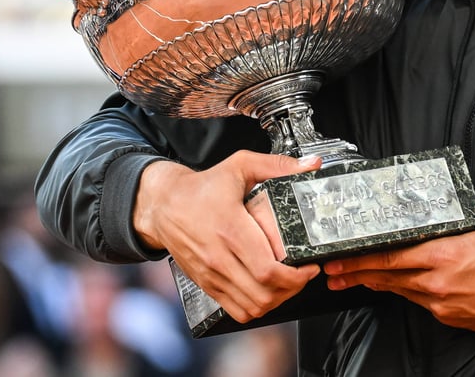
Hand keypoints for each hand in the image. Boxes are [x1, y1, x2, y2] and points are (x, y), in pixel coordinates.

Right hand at [133, 151, 322, 322]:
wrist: (163, 205)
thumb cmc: (201, 188)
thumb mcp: (239, 166)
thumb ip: (277, 165)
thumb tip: (310, 165)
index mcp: (231, 229)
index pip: (268, 270)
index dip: (296, 276)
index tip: (310, 266)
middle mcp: (220, 257)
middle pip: (263, 294)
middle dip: (292, 289)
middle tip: (304, 274)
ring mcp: (212, 274)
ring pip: (252, 307)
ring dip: (276, 300)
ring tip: (288, 284)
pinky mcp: (206, 284)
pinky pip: (236, 310)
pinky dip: (256, 307)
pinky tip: (266, 291)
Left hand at [323, 202, 474, 332]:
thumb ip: (456, 209)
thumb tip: (437, 195)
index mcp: (443, 252)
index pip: (390, 254)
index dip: (362, 255)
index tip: (343, 252)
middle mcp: (436, 278)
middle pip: (385, 274)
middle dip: (354, 271)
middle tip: (332, 269)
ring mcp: (439, 300)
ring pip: (396, 288)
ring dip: (371, 282)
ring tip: (348, 278)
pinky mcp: (444, 313)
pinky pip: (416, 299)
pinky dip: (402, 290)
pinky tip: (390, 285)